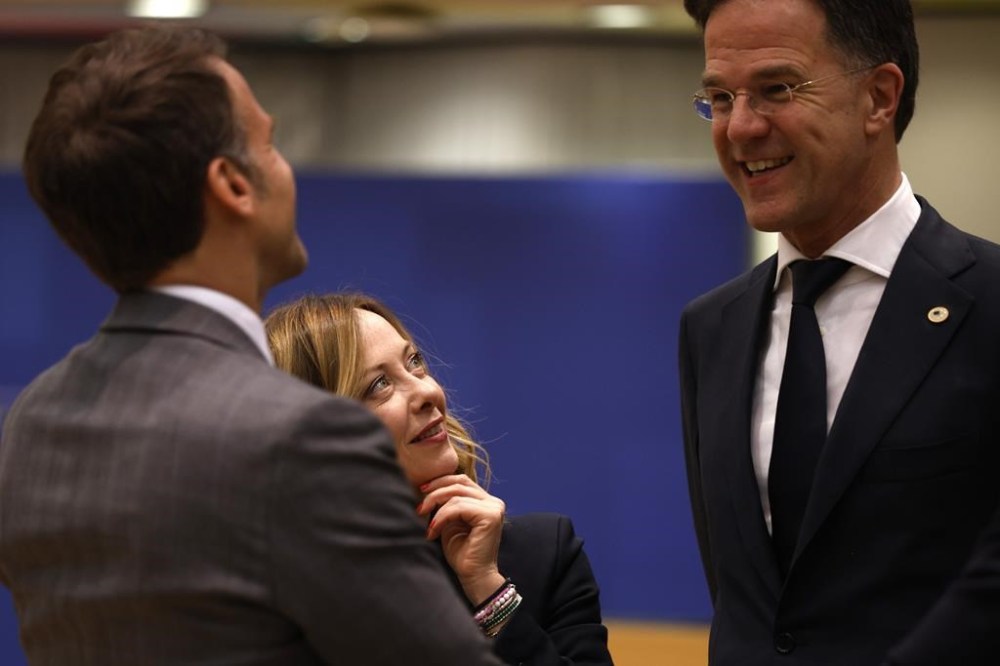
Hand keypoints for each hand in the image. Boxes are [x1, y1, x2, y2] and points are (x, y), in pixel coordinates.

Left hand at [417, 474, 506, 604]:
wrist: (473, 577)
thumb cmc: (461, 553)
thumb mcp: (451, 522)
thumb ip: (447, 505)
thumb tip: (428, 488)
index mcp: (486, 501)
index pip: (462, 481)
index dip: (441, 482)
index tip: (422, 490)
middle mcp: (493, 502)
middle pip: (459, 483)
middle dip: (435, 492)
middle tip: (419, 507)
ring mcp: (494, 508)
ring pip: (457, 494)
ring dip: (436, 507)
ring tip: (425, 524)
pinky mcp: (490, 516)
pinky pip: (459, 507)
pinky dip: (442, 517)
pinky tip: (433, 531)